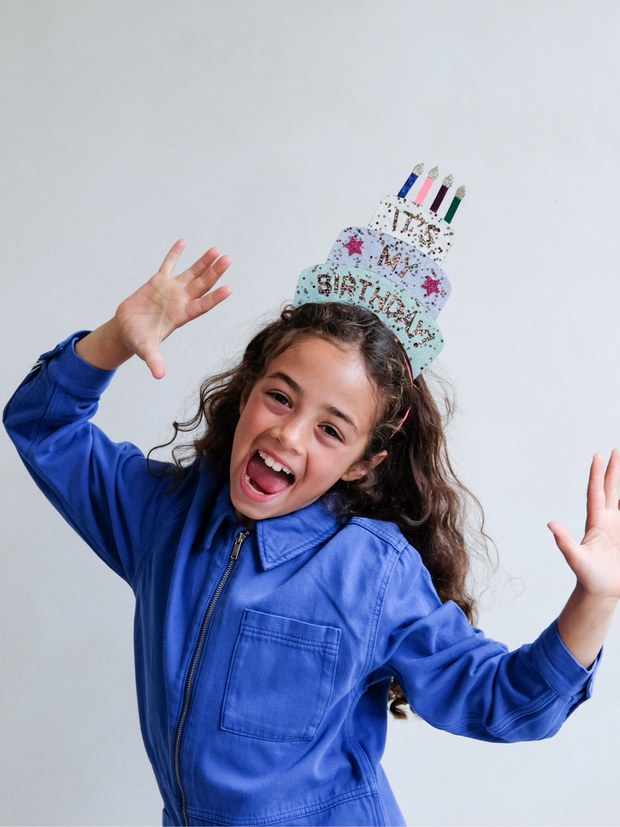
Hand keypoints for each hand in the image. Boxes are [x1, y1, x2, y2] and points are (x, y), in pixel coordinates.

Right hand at [114, 240, 231, 377]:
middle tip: (228, 259)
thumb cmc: (138, 340)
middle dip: (214, 272)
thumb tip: (159, 375)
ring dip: (203, 262)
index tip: (228, 289)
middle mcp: (181, 301)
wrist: (126, 330)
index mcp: (181, 316)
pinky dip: (175, 253)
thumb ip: (154, 360)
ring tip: (216, 250)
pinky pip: (168, 263)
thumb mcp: (146, 349)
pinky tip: (184, 241)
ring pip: (191, 272)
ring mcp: (171, 289)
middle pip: (202, 285)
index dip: (214, 298)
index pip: (202, 306)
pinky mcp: (158, 281)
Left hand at [551, 451, 619, 667]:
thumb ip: (565, 542)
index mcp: (596, 523)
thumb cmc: (587, 578)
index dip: (597, 474)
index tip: (598, 456)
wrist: (601, 592)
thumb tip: (550, 525)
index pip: (597, 492)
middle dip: (614, 471)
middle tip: (616, 451)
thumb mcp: (576, 559)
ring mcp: (619, 529)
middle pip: (612, 490)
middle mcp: (608, 521)